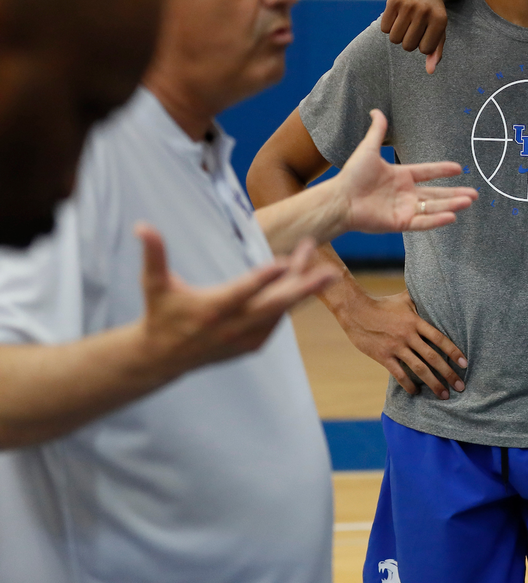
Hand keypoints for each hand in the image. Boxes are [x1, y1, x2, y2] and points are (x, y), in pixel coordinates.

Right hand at [137, 223, 336, 374]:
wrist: (164, 357)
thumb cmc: (160, 313)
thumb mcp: (154, 284)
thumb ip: (153, 255)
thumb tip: (142, 225)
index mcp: (211, 309)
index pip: (241, 292)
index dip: (263, 278)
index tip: (284, 262)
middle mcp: (233, 326)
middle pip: (275, 304)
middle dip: (304, 287)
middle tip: (330, 271)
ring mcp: (246, 337)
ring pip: (282, 311)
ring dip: (302, 288)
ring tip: (318, 263)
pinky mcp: (253, 344)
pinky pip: (279, 321)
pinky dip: (291, 303)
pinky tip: (300, 281)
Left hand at [337, 110, 477, 232]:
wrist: (340, 199)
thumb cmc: (352, 175)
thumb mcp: (368, 149)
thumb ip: (377, 131)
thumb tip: (376, 110)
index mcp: (400, 176)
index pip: (427, 173)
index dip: (442, 170)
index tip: (458, 168)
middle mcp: (405, 194)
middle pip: (436, 193)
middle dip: (456, 194)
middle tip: (474, 194)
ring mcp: (404, 209)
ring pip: (433, 207)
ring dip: (451, 205)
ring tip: (468, 202)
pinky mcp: (400, 223)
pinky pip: (423, 222)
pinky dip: (437, 220)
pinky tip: (452, 217)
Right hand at [337, 289, 465, 397]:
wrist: (355, 310)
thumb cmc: (382, 304)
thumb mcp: (404, 299)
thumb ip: (421, 300)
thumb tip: (436, 291)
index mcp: (415, 322)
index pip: (439, 338)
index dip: (453, 351)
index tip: (464, 364)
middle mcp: (408, 335)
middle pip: (433, 357)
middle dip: (448, 374)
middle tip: (460, 387)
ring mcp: (395, 347)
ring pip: (419, 369)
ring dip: (433, 383)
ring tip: (444, 395)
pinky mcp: (383, 356)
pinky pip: (399, 374)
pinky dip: (409, 385)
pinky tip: (416, 392)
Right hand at [381, 0, 449, 71]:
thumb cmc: (434, 14)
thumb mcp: (440, 31)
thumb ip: (436, 52)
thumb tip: (430, 71)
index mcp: (439, 20)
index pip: (425, 49)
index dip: (423, 46)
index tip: (426, 35)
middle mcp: (424, 11)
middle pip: (407, 46)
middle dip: (409, 42)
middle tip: (414, 30)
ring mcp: (408, 5)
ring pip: (394, 39)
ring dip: (398, 36)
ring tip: (405, 25)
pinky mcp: (393, 0)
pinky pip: (384, 28)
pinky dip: (388, 27)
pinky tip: (397, 18)